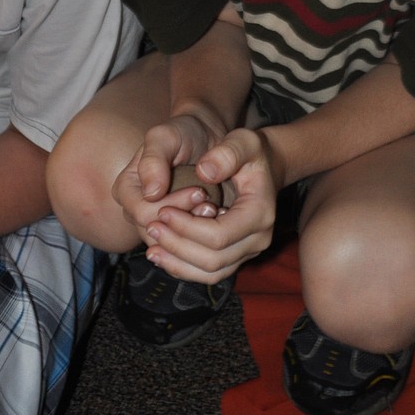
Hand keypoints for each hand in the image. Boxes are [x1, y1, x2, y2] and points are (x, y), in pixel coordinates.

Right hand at [112, 114, 226, 240]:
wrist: (205, 138)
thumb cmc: (183, 133)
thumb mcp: (166, 137)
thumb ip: (153, 160)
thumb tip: (150, 193)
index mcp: (126, 189)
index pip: (144, 213)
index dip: (173, 206)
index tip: (199, 190)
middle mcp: (135, 209)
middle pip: (157, 232)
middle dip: (187, 219)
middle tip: (212, 203)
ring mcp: (154, 223)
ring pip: (171, 243)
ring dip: (196, 231)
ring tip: (215, 209)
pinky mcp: (174, 231)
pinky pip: (183, 246)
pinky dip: (202, 236)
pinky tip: (216, 218)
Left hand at [141, 127, 284, 283]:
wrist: (263, 164)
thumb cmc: (248, 151)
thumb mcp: (242, 140)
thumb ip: (226, 152)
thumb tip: (204, 172)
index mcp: (260, 212)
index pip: (218, 235)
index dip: (186, 227)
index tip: (162, 210)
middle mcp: (258, 239)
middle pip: (212, 259)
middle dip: (177, 245)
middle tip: (151, 227)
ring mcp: (248, 251)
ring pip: (210, 273)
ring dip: (177, 263)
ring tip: (151, 247)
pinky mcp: (236, 257)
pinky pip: (210, 274)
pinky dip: (184, 268)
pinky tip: (161, 255)